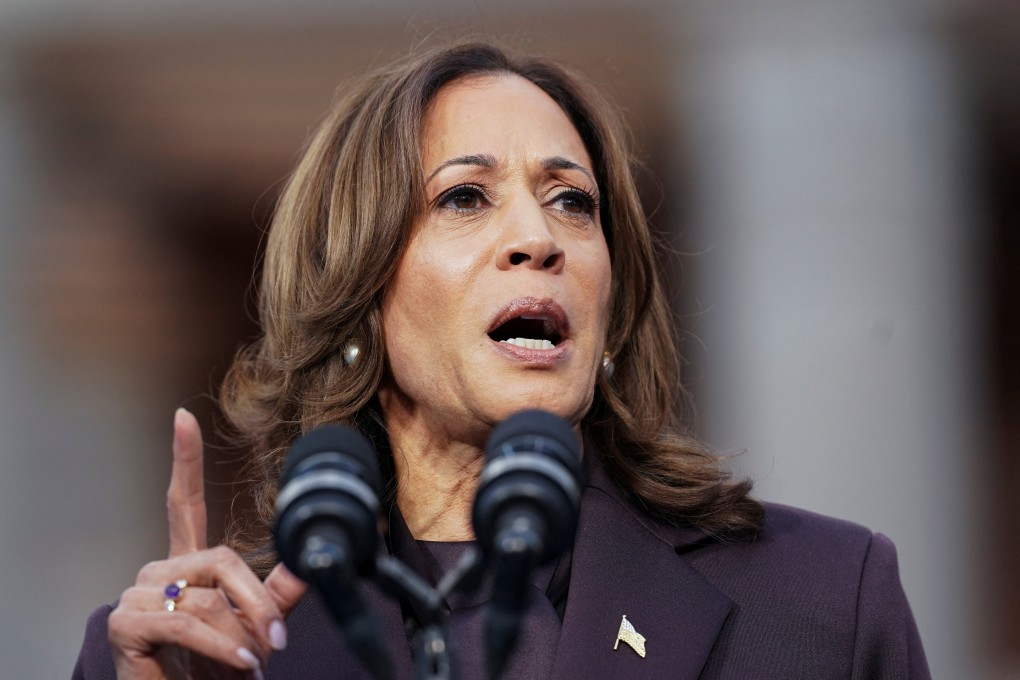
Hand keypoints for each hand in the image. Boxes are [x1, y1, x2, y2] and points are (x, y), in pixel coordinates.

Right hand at [107, 408, 307, 678]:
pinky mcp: (127, 622)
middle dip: (257, 602)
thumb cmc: (210, 666)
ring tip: (250, 662)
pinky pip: (189, 623)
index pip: (183, 503)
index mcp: (185, 565)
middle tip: (276, 642)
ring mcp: (138, 594)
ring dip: (241, 633)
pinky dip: (221, 644)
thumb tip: (313, 562)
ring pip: (209, 596)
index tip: (183, 417)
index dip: (185, 460)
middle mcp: (158, 572)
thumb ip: (276, 594)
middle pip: (222, 559)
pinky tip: (237, 660)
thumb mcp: (250, 624)